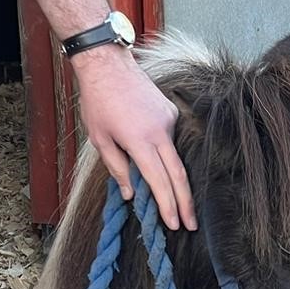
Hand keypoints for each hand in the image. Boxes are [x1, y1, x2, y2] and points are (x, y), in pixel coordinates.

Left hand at [72, 47, 196, 228]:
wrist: (108, 65)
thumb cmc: (98, 101)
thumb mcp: (100, 139)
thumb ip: (117, 168)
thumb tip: (130, 194)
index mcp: (139, 141)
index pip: (158, 181)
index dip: (167, 205)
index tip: (174, 224)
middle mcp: (160, 132)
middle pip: (178, 175)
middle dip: (185, 203)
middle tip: (191, 224)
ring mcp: (169, 121)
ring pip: (176, 158)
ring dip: (177, 181)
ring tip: (179, 203)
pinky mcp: (171, 113)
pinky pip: (171, 140)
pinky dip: (166, 153)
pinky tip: (157, 155)